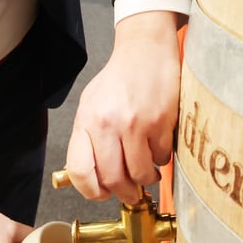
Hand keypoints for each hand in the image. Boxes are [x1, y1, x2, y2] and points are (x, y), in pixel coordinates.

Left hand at [65, 10, 179, 201]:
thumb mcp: (91, 104)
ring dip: (146, 179)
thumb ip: (87, 138)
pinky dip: (161, 159)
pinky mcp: (161, 122)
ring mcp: (136, 124)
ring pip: (141, 174)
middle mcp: (108, 124)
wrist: (146, 49)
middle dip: (124, 193)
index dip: (92, 191)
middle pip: (113, 180)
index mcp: (87, 120)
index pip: (80, 171)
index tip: (102, 193)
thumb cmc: (119, 78)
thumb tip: (91, 176)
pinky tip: (157, 145)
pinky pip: (162, 158)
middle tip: (131, 191)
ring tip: (148, 169)